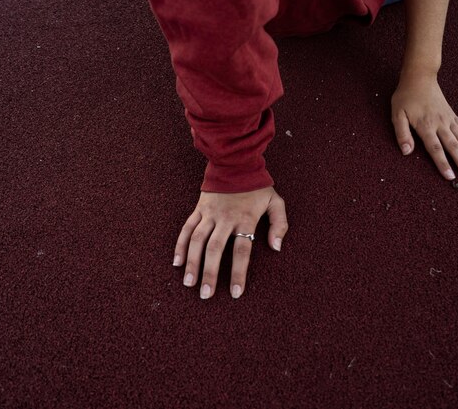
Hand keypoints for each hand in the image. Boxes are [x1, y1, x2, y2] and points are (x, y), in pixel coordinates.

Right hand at [172, 186, 288, 298]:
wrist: (235, 163)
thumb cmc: (257, 187)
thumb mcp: (275, 202)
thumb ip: (279, 224)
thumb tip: (276, 248)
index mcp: (245, 218)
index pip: (242, 250)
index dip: (238, 272)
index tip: (235, 292)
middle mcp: (226, 217)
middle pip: (215, 248)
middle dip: (209, 273)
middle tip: (206, 294)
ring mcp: (210, 213)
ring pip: (198, 240)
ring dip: (192, 262)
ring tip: (189, 283)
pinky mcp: (199, 209)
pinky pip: (187, 228)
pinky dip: (181, 245)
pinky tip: (177, 263)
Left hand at [391, 70, 457, 180]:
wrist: (420, 76)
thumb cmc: (406, 96)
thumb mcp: (397, 114)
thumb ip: (402, 133)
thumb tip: (406, 152)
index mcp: (426, 126)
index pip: (435, 149)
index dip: (443, 164)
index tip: (451, 177)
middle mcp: (440, 124)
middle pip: (454, 147)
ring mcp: (448, 119)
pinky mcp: (452, 115)